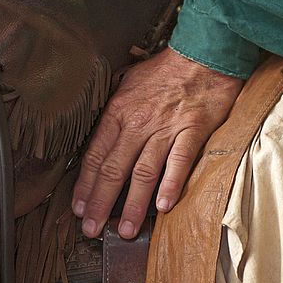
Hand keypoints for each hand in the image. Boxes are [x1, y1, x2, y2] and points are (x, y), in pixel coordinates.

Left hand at [72, 47, 242, 238]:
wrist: (204, 54)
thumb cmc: (168, 69)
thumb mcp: (130, 81)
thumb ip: (116, 108)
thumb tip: (103, 130)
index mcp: (119, 111)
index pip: (95, 155)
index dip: (85, 185)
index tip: (79, 207)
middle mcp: (138, 122)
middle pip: (114, 170)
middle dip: (100, 203)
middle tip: (92, 229)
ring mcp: (166, 128)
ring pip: (144, 172)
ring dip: (133, 204)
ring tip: (126, 229)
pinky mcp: (193, 130)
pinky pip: (179, 162)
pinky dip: (171, 185)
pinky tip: (163, 206)